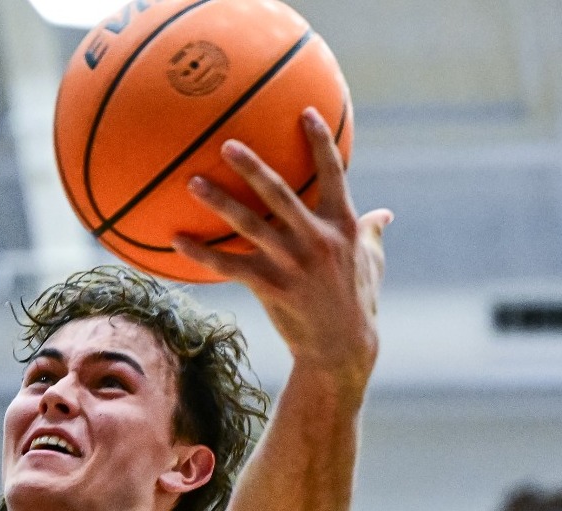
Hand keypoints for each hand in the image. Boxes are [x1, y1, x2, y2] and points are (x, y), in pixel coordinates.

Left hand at [174, 108, 389, 382]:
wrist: (342, 347)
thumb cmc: (358, 300)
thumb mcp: (372, 263)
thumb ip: (373, 233)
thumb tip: (386, 214)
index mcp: (343, 226)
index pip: (333, 175)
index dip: (320, 143)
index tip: (305, 113)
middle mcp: (317, 240)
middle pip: (279, 194)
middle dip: (252, 167)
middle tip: (227, 143)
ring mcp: (292, 264)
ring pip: (248, 226)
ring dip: (219, 202)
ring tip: (192, 182)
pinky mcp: (271, 287)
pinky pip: (229, 266)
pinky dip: (201, 253)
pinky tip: (175, 239)